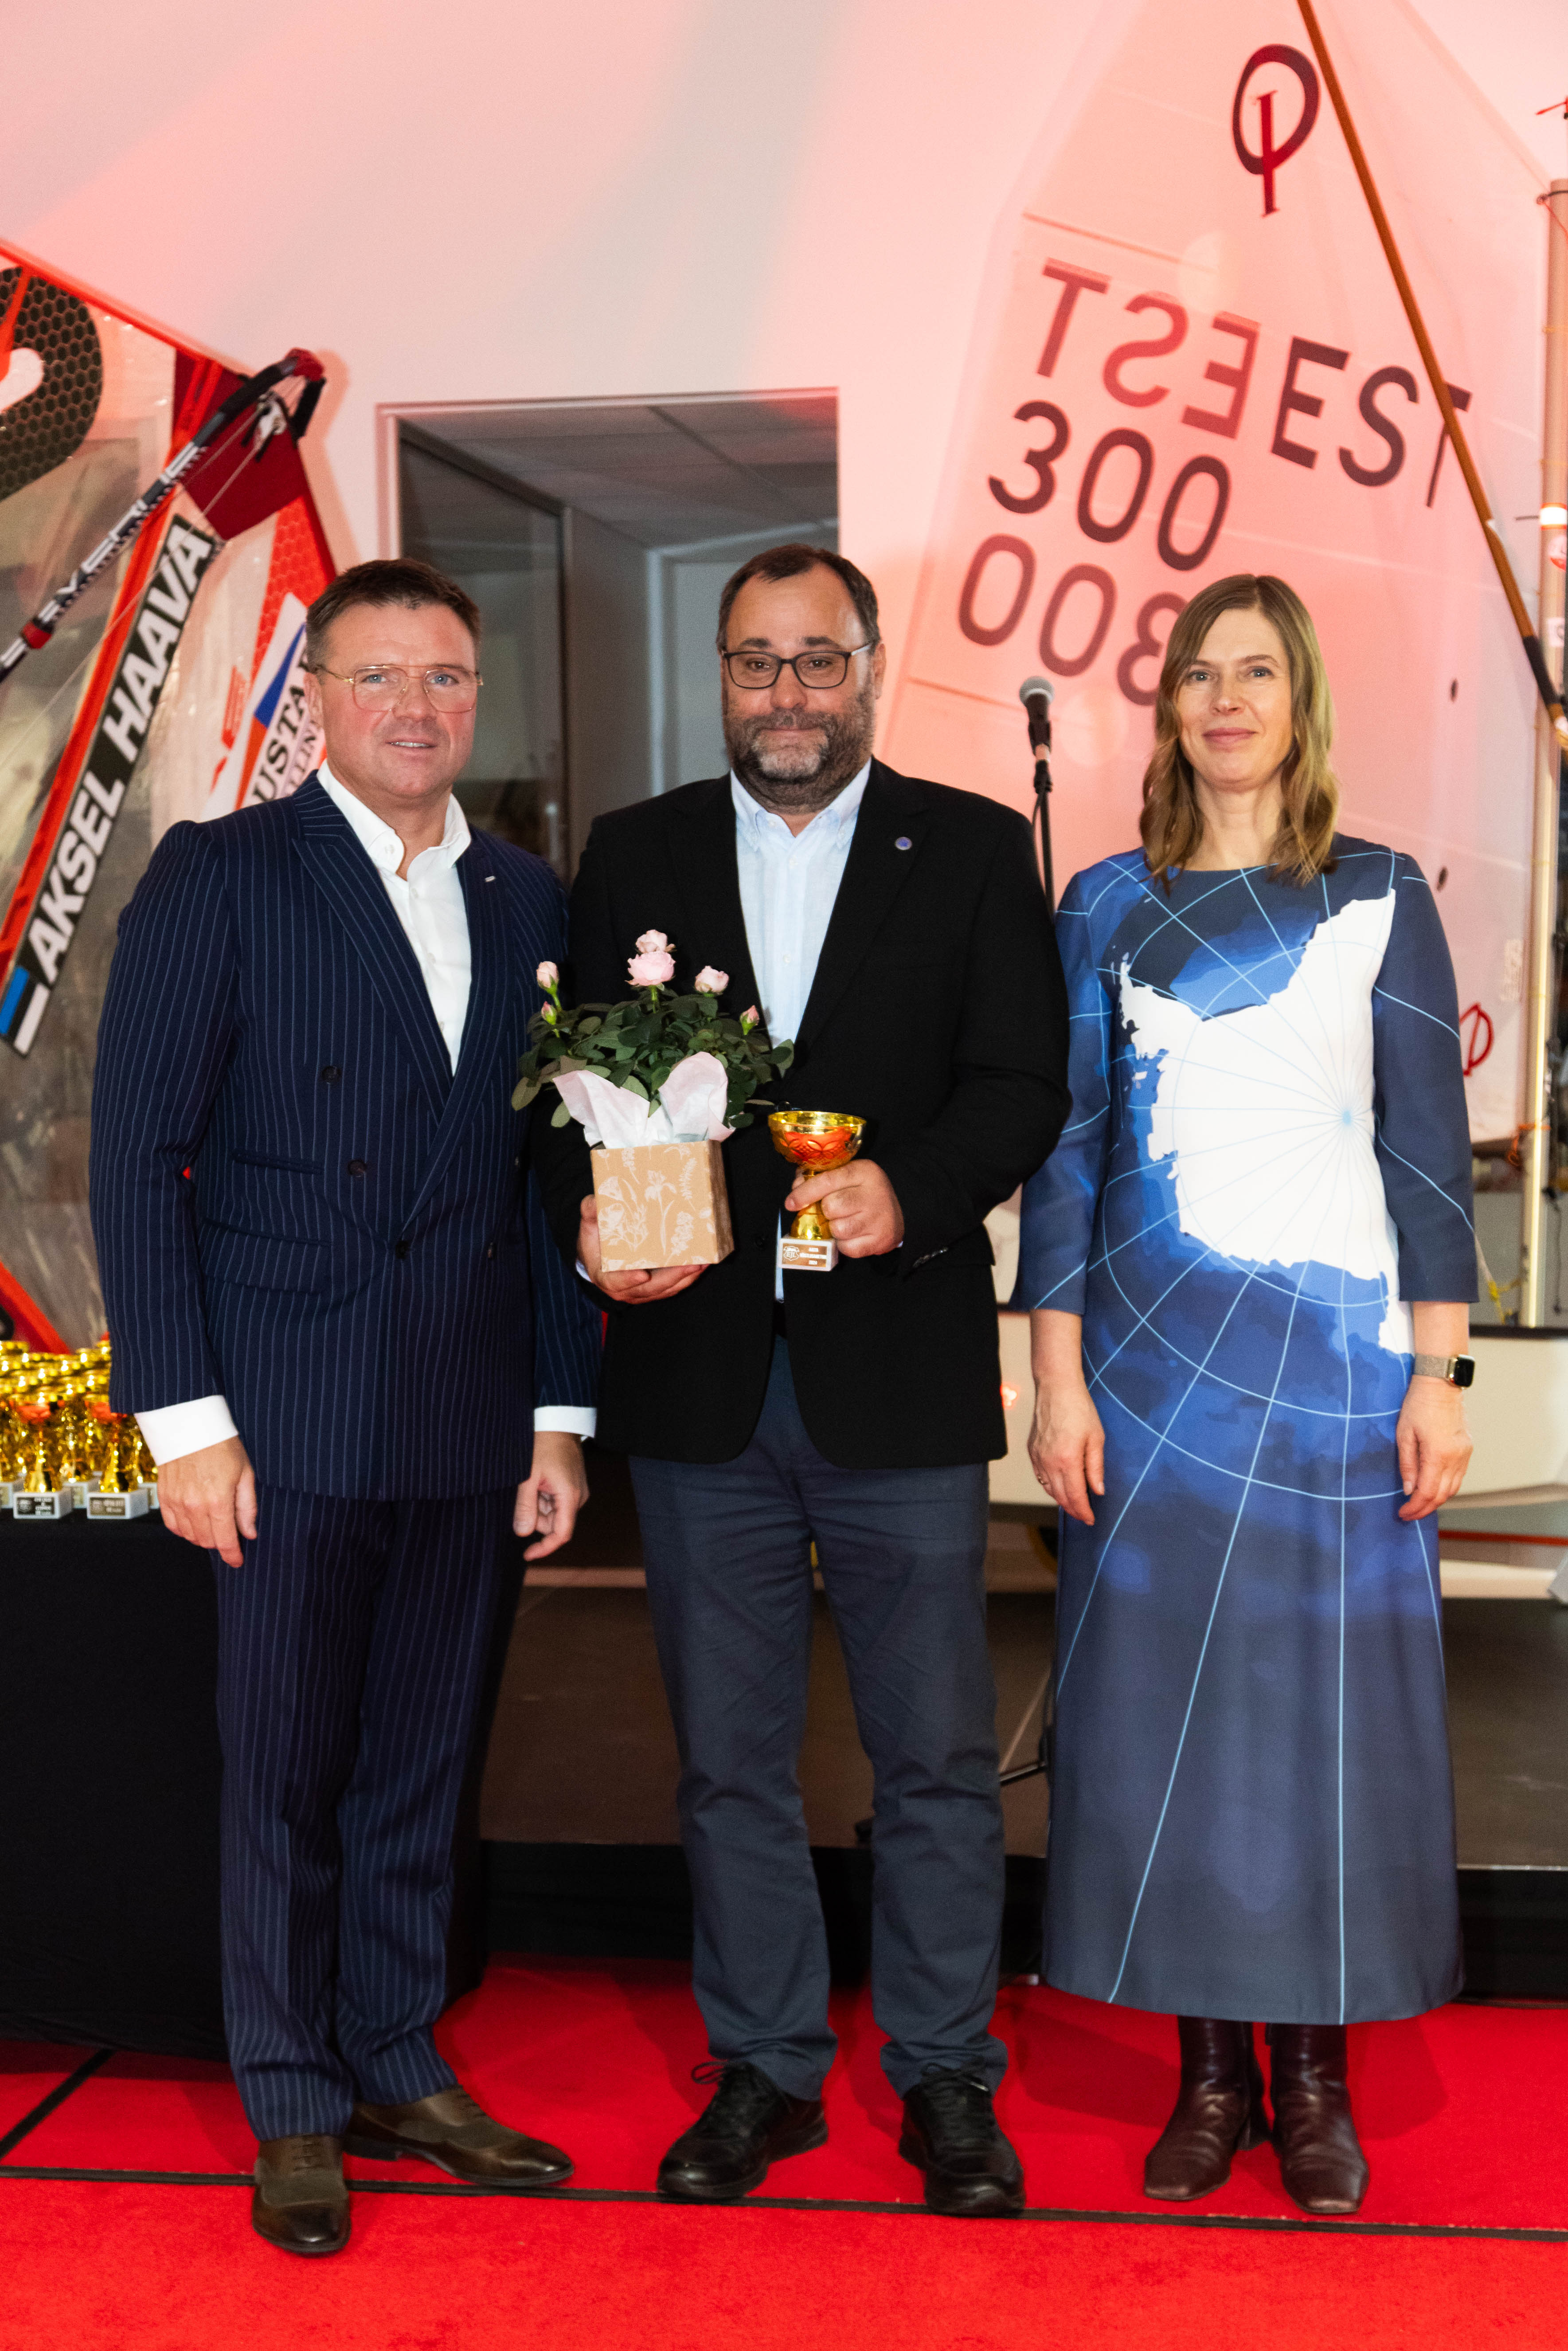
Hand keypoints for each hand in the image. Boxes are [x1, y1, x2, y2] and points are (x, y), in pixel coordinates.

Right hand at [157, 1435, 257, 1567]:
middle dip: (221, 1543)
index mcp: (218, 1501)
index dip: (233, 1555)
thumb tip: (249, 1533)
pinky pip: (173, 1526)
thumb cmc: (221, 1445)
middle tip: (230, 1534)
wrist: (189, 1425)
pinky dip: (185, 1530)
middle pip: (207, 1541)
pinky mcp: (164, 1497)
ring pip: (190, 1536)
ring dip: (204, 1537)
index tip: (237, 1561)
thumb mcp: (245, 1473)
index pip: (225, 1541)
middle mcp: (194, 1506)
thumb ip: (247, 1507)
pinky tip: (195, 1522)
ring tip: (214, 1525)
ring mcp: (176, 1503)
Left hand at [515, 1431, 589, 1559]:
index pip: (561, 1534)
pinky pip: (554, 1501)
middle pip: (554, 1523)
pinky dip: (542, 1497)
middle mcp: (578, 1497)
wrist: (557, 1422)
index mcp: (570, 1497)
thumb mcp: (528, 1477)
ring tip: (531, 1481)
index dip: (544, 1548)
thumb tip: (522, 1533)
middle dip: (535, 1516)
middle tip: (524, 1493)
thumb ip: (525, 1507)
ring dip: (537, 1504)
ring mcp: (576, 1491)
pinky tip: (537, 1479)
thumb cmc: (543, 1445)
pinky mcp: (571, 1485)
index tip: (526, 1555)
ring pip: (552, 1512)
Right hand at [578, 1194, 705, 1304]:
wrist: (597, 1258)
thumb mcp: (588, 1226)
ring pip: (665, 1290)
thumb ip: (590, 1213)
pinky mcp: (653, 1290)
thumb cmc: (593, 1241)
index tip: (642, 1274)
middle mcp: (624, 1290)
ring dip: (685, 1279)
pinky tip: (701, 1266)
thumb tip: (593, 1201)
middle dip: (672, 1278)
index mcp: (605, 1277)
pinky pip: (672, 1287)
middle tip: (692, 1264)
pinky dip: (687, 1278)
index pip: (615, 1282)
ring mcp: (640, 1292)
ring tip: (703, 1264)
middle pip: (649, 1289)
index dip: (627, 1280)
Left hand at [783, 1159, 903, 1257]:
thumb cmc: (864, 1192)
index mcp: (864, 1172)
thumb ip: (820, 1178)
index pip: (827, 1181)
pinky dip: (844, 1244)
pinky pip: (848, 1248)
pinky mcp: (880, 1240)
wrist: (900, 1212)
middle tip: (832, 1211)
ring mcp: (879, 1219)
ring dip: (835, 1229)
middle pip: (831, 1207)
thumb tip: (796, 1188)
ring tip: (844, 1222)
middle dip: (825, 1211)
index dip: (804, 1193)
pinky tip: (853, 1234)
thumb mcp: (848, 1176)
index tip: (790, 1203)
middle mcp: (874, 1194)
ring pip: (838, 1229)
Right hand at [1028, 1382, 1105, 1525]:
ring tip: (1073, 1504)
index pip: (1075, 1496)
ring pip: (1048, 1488)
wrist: (1056, 1388)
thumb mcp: (1096, 1438)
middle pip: (1060, 1497)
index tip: (1090, 1519)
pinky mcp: (1032, 1451)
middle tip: (1083, 1515)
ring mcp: (1038, 1457)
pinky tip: (1058, 1486)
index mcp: (1067, 1460)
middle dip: (1073, 1509)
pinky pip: (1040, 1476)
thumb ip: (1096, 1467)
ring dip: (1061, 1499)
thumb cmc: (1078, 1409)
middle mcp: (1049, 1462)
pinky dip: (1050, 1486)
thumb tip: (1098, 1490)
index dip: (1083, 1511)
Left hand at [1396, 1377, 1471, 1519]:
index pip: (1427, 1493)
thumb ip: (1407, 1465)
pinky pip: (1458, 1477)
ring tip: (1419, 1505)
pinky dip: (1446, 1488)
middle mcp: (1456, 1458)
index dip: (1415, 1508)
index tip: (1402, 1514)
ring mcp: (1464, 1454)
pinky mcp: (1467, 1449)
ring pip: (1453, 1489)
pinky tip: (1433, 1488)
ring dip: (1436, 1501)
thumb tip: (1409, 1490)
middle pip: (1442, 1496)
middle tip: (1409, 1514)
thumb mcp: (1404, 1435)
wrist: (1441, 1385)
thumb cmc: (1418, 1405)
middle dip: (1425, 1509)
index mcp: (1438, 1455)